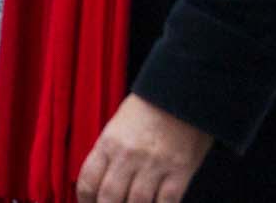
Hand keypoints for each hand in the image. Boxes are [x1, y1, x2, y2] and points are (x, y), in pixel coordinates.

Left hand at [78, 94, 211, 202]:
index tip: (92, 202)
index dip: (86, 199)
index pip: (87, 182)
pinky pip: (167, 200)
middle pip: (109, 197)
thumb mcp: (122, 122)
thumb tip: (104, 179)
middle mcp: (129, 154)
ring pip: (137, 202)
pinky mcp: (182, 167)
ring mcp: (156, 162)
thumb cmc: (155, 103)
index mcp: (110, 141)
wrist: (190, 84)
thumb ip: (110, 151)